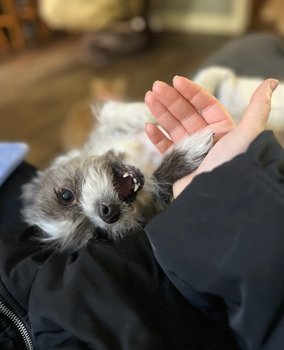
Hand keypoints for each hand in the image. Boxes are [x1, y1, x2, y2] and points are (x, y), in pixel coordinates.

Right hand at [145, 76, 278, 196]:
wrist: (218, 197)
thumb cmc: (233, 164)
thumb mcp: (247, 133)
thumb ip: (257, 107)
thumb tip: (272, 82)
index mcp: (223, 130)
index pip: (205, 105)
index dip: (190, 92)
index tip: (175, 81)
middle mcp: (207, 139)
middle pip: (186, 114)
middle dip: (171, 99)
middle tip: (155, 87)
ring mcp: (191, 152)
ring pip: (173, 128)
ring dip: (160, 112)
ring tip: (148, 98)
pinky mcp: (179, 165)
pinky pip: (165, 148)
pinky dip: (156, 138)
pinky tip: (148, 127)